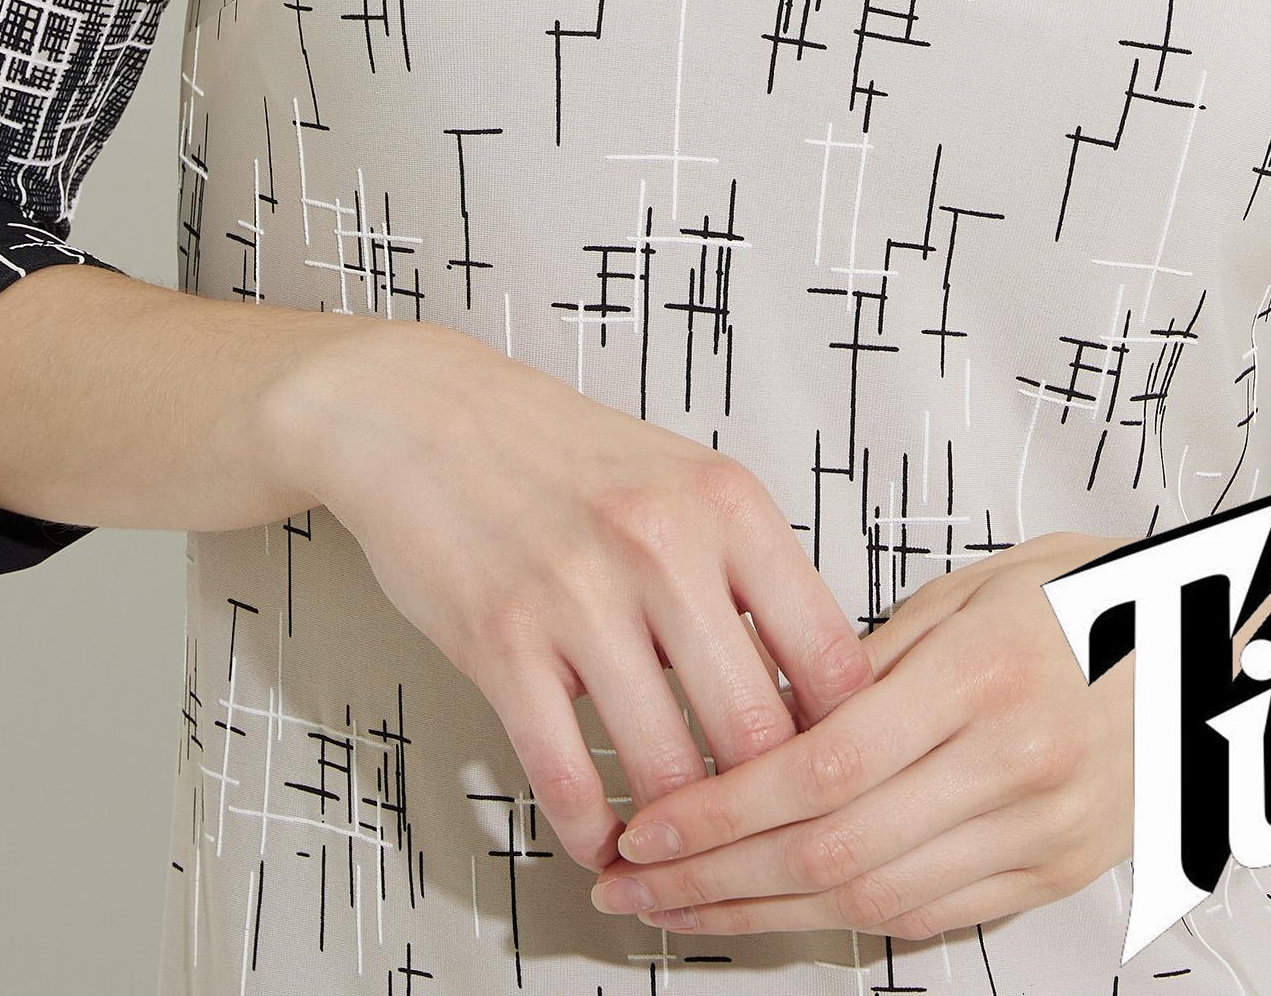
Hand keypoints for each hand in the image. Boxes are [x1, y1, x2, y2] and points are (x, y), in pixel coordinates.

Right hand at [264, 320, 872, 873]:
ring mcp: (579, 594)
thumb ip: (752, 575)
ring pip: (666, 771)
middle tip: (757, 841)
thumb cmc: (566, 459)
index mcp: (729, 504)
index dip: (842, 744)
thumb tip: (819, 694)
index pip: (830, 657)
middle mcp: (664, 544)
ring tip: (682, 855)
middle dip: (761, 809)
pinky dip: (593, 834)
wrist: (428, 415)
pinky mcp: (501, 641)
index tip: (829, 781)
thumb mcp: (688, 483)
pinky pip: (565, 777)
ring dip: (678, 838)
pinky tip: (605, 843)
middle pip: (757, 732)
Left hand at [584, 531, 1132, 940]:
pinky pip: (930, 917)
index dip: (722, 809)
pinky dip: (842, 922)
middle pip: (835, 851)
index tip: (645, 823)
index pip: (825, 767)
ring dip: (760, 916)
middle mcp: (1016, 764)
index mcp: (986, 673)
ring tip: (679, 908)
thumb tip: (768, 704)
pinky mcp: (1054, 875)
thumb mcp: (983, 585)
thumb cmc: (1101, 596)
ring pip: (874, 901)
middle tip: (630, 883)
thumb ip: (877, 651)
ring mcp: (1041, 832)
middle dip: (714, 879)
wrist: (1224, 652)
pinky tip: (777, 910)